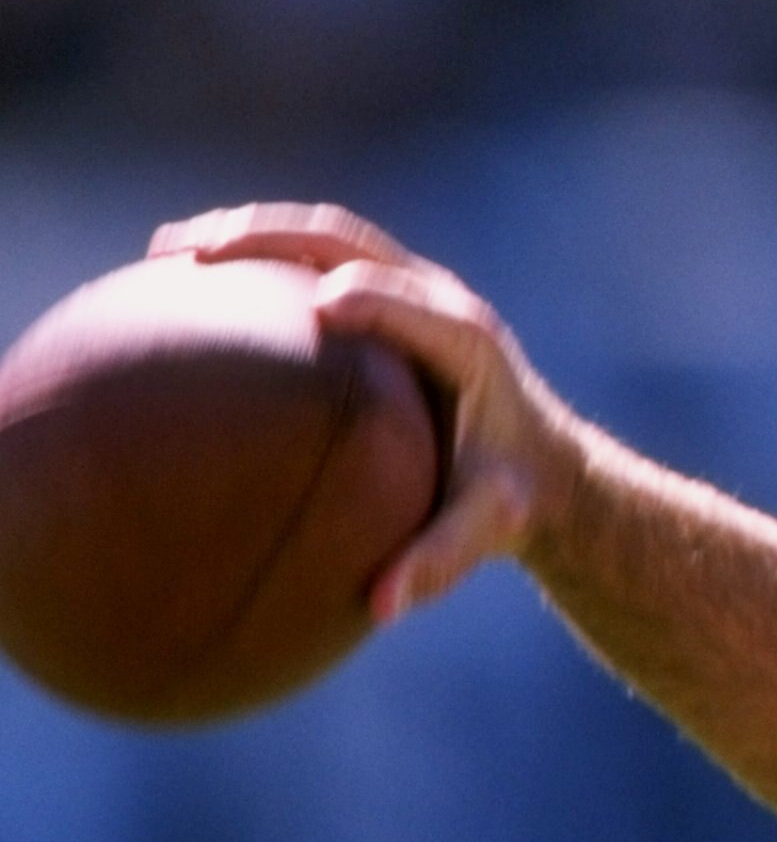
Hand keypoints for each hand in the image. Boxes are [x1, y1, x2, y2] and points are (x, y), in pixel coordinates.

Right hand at [147, 204, 585, 622]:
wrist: (544, 466)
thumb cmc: (512, 497)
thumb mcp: (490, 527)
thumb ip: (443, 559)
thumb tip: (383, 607)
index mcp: (468, 344)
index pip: (416, 304)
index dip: (374, 296)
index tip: (318, 307)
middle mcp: (440, 302)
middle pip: (351, 244)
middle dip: (274, 238)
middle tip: (193, 255)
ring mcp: (412, 294)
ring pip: (327, 241)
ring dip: (252, 235)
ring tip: (167, 254)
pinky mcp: (389, 303)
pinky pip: (318, 267)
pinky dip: (257, 267)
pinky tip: (190, 293)